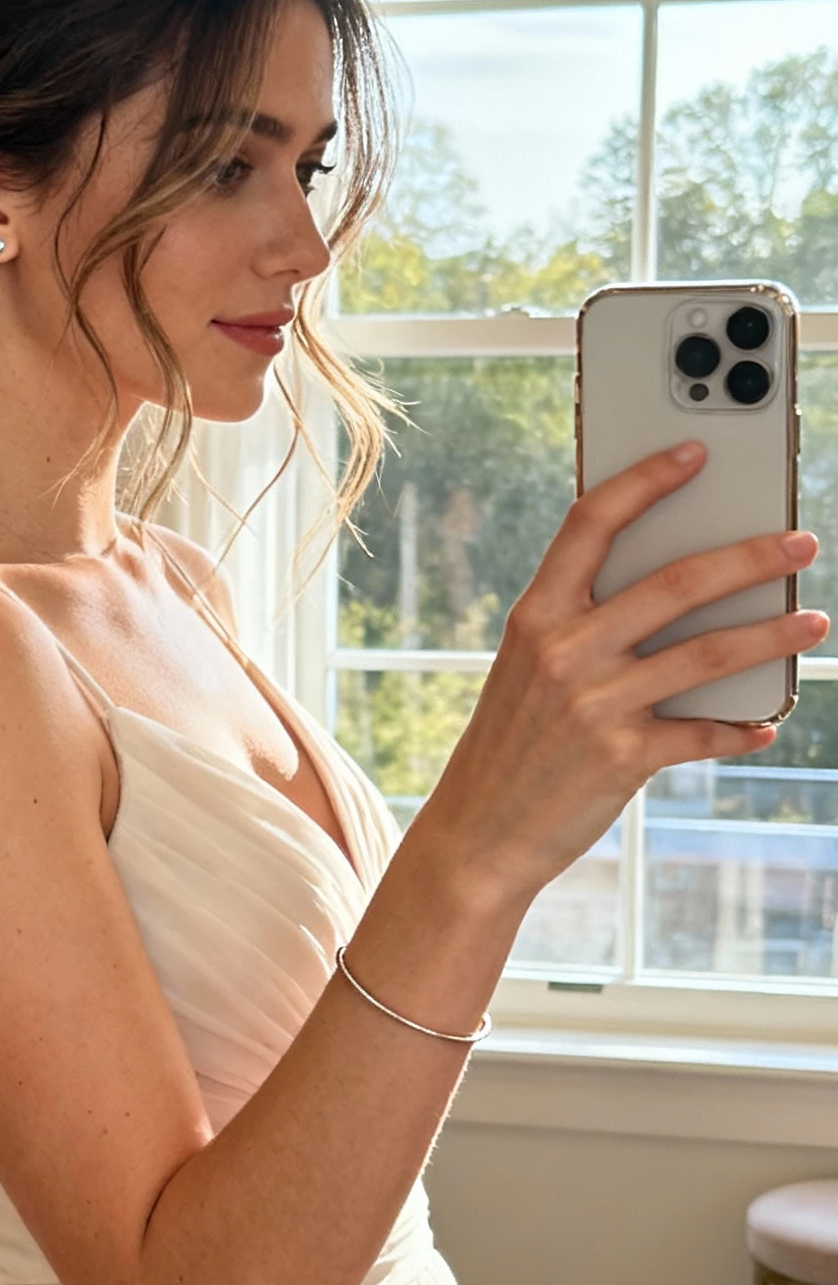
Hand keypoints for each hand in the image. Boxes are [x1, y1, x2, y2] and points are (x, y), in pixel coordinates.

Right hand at [421, 441, 826, 912]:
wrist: (479, 832)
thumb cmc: (512, 743)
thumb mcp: (528, 668)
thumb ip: (584, 626)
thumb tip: (677, 590)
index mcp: (536, 615)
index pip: (592, 523)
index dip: (645, 480)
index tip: (693, 453)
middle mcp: (564, 650)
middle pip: (675, 582)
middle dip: (749, 557)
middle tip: (798, 543)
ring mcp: (594, 704)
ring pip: (706, 654)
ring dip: (771, 635)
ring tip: (812, 622)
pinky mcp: (623, 757)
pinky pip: (701, 732)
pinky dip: (740, 728)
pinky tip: (765, 722)